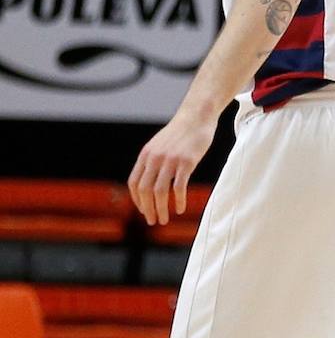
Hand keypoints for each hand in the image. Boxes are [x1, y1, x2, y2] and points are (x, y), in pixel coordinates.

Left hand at [128, 110, 215, 225]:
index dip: (137, 200)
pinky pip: (179, 186)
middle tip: (154, 221)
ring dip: (161, 209)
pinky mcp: (186, 162)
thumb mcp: (161, 145)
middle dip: (147, 209)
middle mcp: (154, 158)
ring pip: (160, 191)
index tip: (144, 210)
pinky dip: (179, 200)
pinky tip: (181, 208)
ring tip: (165, 219)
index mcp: (146, 155)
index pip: (134, 183)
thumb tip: (151, 180)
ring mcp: (170, 160)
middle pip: (145, 190)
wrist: (196, 116)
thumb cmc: (181, 133)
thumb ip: (154, 161)